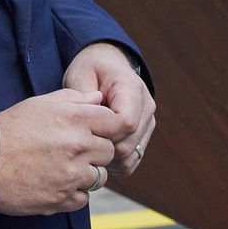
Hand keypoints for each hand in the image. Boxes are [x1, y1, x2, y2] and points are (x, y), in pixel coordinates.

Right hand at [0, 88, 122, 215]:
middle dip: (96, 151)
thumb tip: (98, 98)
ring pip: (99, 177)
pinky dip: (74, 194)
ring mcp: (72, 175)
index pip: (115, 123)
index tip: (94, 132)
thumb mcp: (39, 104)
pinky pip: (84, 199)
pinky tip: (58, 184)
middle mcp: (78, 147)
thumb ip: (73, 98)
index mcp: (75, 119)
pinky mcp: (62, 199)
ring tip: (65, 168)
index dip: (106, 128)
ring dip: (87, 174)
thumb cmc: (9, 129)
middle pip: (109, 152)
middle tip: (75, 151)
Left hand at [63, 42, 155, 177]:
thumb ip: (83, 98)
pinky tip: (97, 149)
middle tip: (79, 140)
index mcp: (133, 89)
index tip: (83, 129)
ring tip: (87, 144)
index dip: (102, 134)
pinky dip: (113, 163)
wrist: (106, 66)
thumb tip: (89, 121)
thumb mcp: (81, 75)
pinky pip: (131, 162)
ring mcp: (148, 123)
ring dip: (107, 158)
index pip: (126, 124)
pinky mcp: (144, 136)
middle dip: (101, 149)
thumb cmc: (91, 70)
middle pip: (128, 145)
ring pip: (130, 158)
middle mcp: (146, 107)